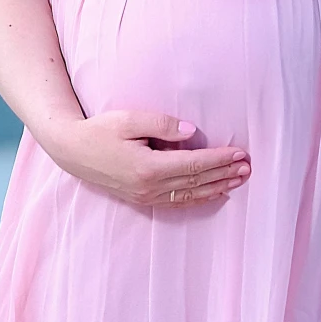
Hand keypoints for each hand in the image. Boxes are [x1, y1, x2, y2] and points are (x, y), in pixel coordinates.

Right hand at [41, 109, 249, 209]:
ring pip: (190, 195)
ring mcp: (146, 196)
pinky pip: (178, 202)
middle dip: (224, 174)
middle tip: (248, 167)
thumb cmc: (100, 130)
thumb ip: (162, 124)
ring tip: (239, 180)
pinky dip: (200, 198)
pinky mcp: (142, 199)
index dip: (219, 159)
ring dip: (217, 187)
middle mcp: (149, 187)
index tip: (240, 153)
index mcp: (148, 167)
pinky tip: (215, 193)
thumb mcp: (129, 119)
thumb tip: (192, 132)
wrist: (72, 151)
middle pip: (196, 182)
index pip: (194, 164)